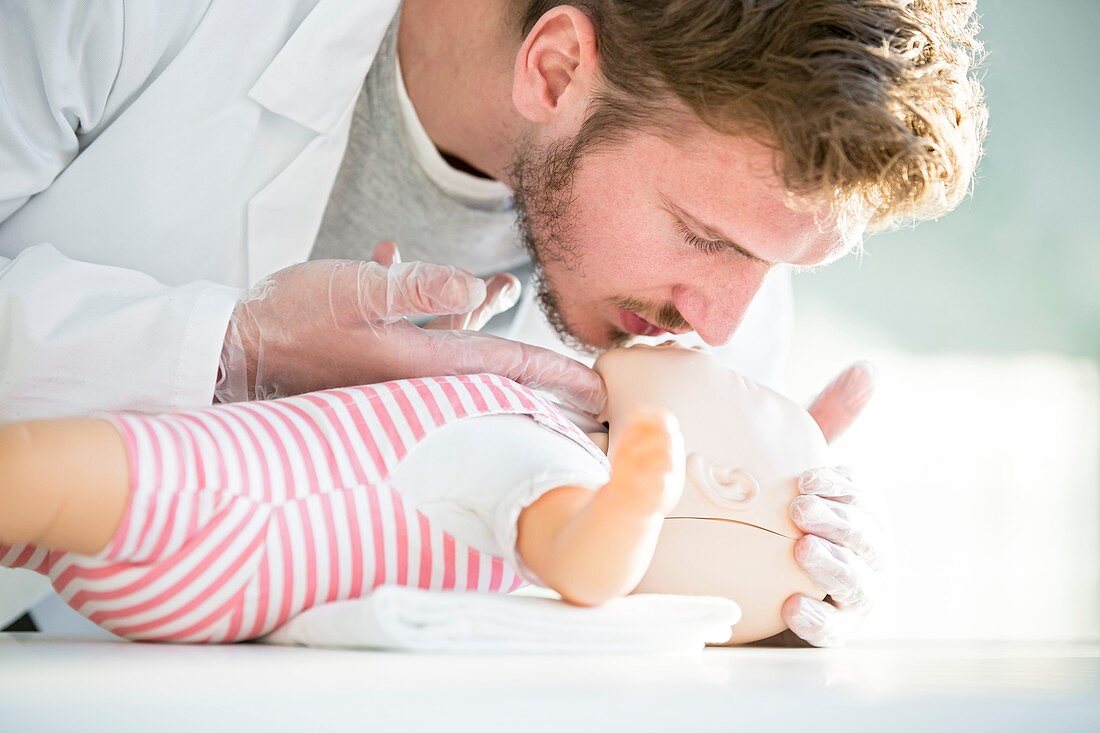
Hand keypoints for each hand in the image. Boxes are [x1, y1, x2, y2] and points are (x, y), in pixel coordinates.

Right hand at [214, 243, 605, 413]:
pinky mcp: (372, 354)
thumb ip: (417, 288)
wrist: (233, 346)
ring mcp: (395, 366)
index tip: (602, 394)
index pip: (510, 368)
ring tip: (508, 288)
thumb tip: (477, 288)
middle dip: (539, 367)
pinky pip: (412, 327)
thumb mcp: (356, 292)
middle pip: (495, 367)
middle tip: (584, 382)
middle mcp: (417, 372)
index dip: (559, 376)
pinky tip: (400, 258)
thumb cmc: (293, 319)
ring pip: (456, 342)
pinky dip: (421, 300)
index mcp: (425, 363)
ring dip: (483, 317)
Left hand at [782, 362, 886, 646]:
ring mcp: (855, 594)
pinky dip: (819, 620)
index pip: (864, 494)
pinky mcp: (833, 628)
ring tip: (802, 550)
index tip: (808, 479)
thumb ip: (830, 417)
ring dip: (834, 567)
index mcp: (863, 509)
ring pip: (859, 584)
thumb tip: (870, 368)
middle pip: (868, 538)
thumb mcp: (800, 464)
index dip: (842, 486)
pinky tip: (793, 607)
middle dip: (841, 523)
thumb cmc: (784, 506)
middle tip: (801, 510)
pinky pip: (833, 630)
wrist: (752, 567)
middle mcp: (868, 551)